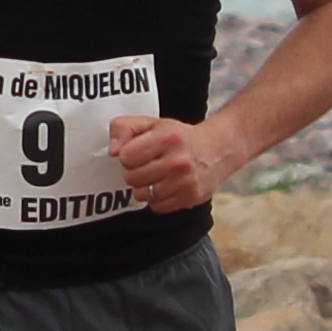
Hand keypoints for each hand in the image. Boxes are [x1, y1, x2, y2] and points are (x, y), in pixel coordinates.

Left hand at [109, 110, 236, 215]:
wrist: (218, 149)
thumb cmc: (179, 137)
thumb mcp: (151, 123)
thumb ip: (123, 128)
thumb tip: (113, 150)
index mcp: (167, 137)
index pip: (125, 157)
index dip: (127, 156)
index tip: (138, 152)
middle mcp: (179, 160)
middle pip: (131, 178)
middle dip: (135, 172)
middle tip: (149, 165)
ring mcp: (186, 181)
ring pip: (142, 194)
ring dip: (145, 187)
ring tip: (158, 175)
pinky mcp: (191, 197)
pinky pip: (157, 207)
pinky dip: (157, 199)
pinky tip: (167, 186)